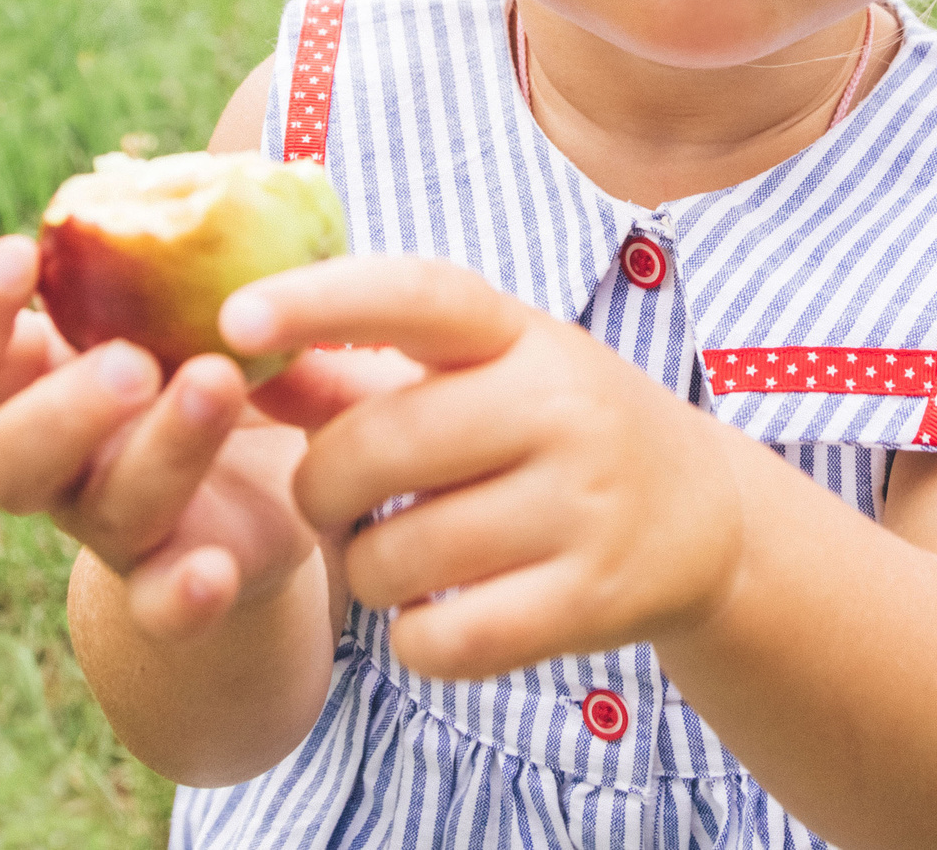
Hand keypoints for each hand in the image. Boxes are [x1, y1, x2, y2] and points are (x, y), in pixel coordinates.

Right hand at [0, 234, 420, 640]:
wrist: (281, 484)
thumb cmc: (225, 356)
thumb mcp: (214, 293)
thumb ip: (207, 240)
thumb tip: (257, 151)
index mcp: (41, 378)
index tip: (23, 252)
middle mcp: (58, 462)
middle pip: (1, 457)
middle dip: (59, 407)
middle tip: (131, 361)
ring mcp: (113, 527)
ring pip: (102, 509)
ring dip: (161, 450)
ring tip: (222, 384)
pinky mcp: (180, 582)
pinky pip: (161, 608)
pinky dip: (181, 596)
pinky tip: (216, 568)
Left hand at [219, 256, 750, 679]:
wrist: (700, 515)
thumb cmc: (553, 429)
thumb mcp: (481, 376)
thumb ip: (359, 371)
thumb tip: (241, 363)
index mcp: (522, 333)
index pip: (418, 295)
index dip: (323, 301)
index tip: (236, 317)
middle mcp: (563, 404)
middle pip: (376, 449)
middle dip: (323, 488)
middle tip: (335, 501)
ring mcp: (585, 503)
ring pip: (397, 558)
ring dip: (369, 572)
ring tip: (404, 557)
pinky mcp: (592, 599)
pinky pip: (443, 640)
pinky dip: (416, 639)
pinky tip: (443, 613)